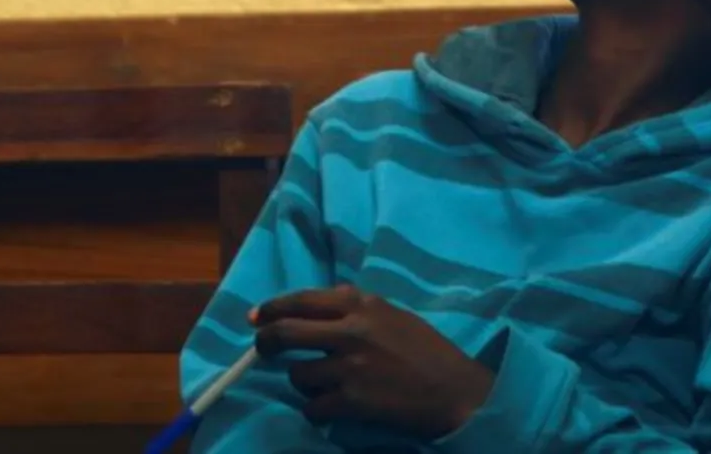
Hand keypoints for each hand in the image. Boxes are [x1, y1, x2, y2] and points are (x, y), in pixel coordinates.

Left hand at [251, 286, 494, 438]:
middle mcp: (350, 330)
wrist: (455, 391)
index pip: (300, 300)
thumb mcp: (390, 314)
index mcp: (359, 304)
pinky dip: (315, 410)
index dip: (271, 309)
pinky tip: (328, 409)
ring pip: (298, 374)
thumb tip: (317, 306)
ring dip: (302, 382)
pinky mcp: (353, 400)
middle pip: (286, 333)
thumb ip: (355, 308)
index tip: (255, 317)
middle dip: (266, 343)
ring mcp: (349, 366)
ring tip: (319, 386)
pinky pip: (314, 406)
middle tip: (262, 351)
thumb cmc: (426, 350)